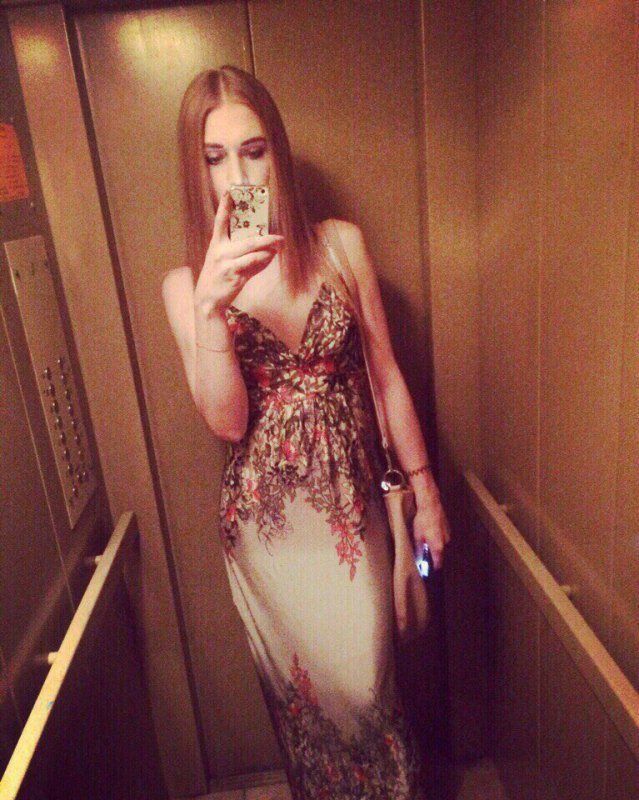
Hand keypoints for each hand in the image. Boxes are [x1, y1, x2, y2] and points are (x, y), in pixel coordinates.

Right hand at [193, 189, 283, 315]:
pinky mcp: (234, 276)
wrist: (208, 299)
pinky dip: (264, 263)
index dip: (224, 206)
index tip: (229, 192)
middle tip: (280, 237)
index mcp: (216, 244)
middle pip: (248, 241)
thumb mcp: (223, 260)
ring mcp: (227, 265)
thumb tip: (262, 246)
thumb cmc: (218, 277)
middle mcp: (220, 252)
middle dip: (267, 239)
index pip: (220, 221)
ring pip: (253, 254)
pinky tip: (270, 259)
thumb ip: (240, 251)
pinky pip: (254, 267)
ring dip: (268, 251)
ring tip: (278, 247)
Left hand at [411, 493, 451, 569]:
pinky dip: (437, 536)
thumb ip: (419, 549)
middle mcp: (445, 542)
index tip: (429, 570)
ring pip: (441, 543)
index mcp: (438, 546)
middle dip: (433, 554)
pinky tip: (430, 531)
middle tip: (425, 553)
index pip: (438, 563)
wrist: (430, 504)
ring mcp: (448, 534)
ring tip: (426, 539)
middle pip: (440, 553)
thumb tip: (419, 558)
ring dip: (435, 544)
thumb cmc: (422, 520)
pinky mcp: (447, 527)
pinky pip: (442, 536)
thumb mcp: (417, 536)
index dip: (434, 567)